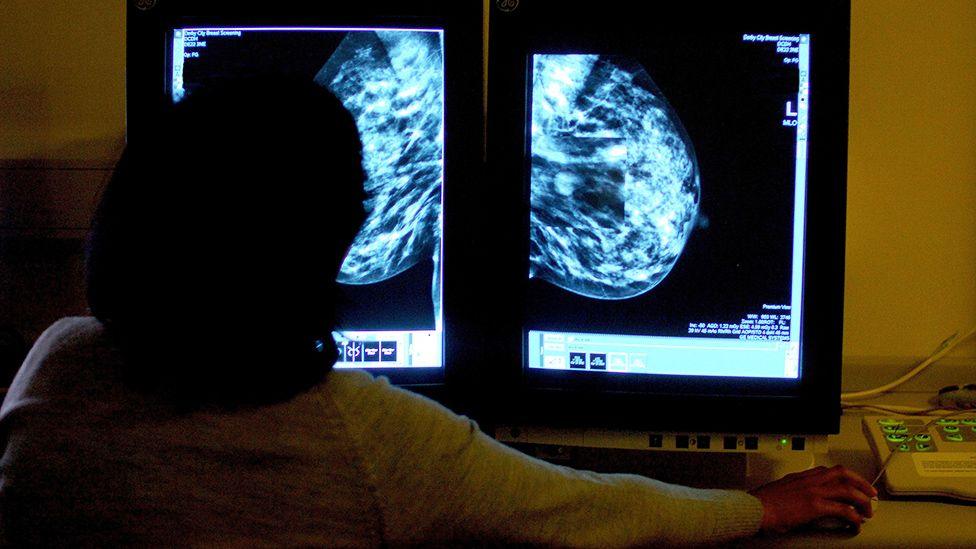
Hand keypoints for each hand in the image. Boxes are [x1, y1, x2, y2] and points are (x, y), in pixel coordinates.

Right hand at [748, 465, 877, 533]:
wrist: (754, 509)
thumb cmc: (761, 503)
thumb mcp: (779, 490)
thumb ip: (792, 491)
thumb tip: (798, 499)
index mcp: (801, 477)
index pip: (829, 470)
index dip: (846, 476)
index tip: (852, 483)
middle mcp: (810, 481)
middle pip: (844, 474)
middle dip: (861, 483)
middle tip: (870, 494)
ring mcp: (814, 492)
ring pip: (848, 490)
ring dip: (862, 501)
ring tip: (867, 511)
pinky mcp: (816, 507)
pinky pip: (843, 510)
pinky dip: (854, 517)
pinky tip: (856, 524)